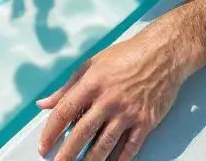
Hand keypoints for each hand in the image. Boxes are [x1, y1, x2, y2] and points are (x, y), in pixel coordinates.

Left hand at [36, 20, 199, 159]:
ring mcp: (128, 112)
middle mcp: (109, 100)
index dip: (51, 132)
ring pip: (105, 143)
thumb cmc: (126, 56)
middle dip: (67, 153)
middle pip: (83, 132)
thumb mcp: (91, 64)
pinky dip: (120, 158)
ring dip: (91, 160)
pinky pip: (130, 146)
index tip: (43, 147)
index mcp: (92, 83)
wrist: (162, 54)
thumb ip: (66, 87)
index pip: (65, 112)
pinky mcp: (146, 121)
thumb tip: (44, 104)